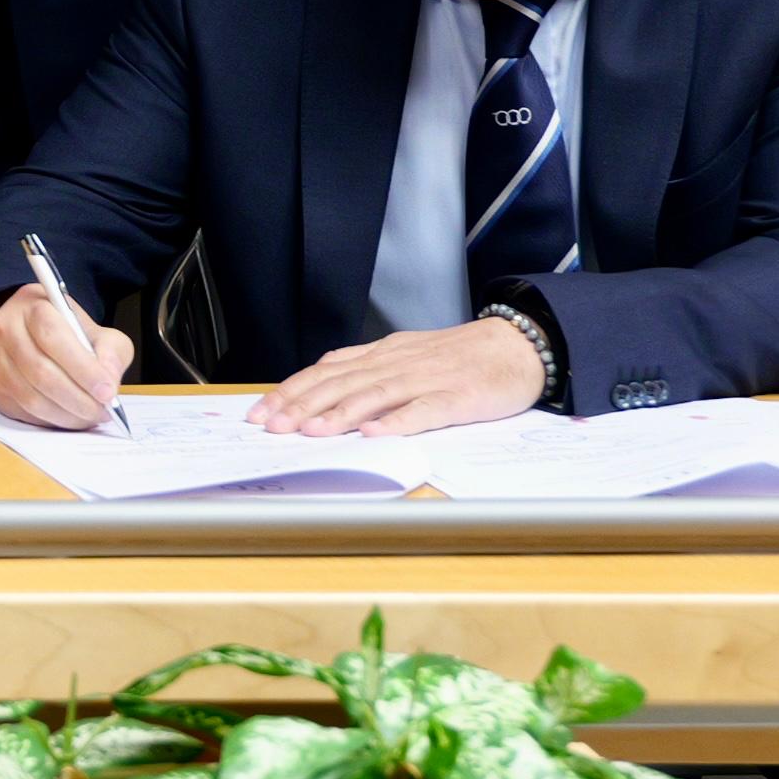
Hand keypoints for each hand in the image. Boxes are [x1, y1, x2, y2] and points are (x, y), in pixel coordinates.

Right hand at [0, 281, 133, 429]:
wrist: (24, 329)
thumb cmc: (63, 330)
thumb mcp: (93, 329)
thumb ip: (110, 351)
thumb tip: (109, 382)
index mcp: (33, 308)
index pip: (54, 337)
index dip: (83, 368)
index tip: (107, 391)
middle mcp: (7, 331)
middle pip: (41, 373)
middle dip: (78, 399)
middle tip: (103, 411)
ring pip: (31, 398)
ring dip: (66, 414)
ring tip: (90, 416)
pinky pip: (23, 412)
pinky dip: (52, 420)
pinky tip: (70, 417)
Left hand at [253, 319, 546, 435]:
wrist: (517, 344)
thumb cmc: (458, 355)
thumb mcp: (405, 353)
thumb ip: (367, 368)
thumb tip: (323, 380)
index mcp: (382, 355)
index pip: (326, 371)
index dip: (292, 390)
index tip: (261, 411)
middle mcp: (397, 363)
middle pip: (343, 383)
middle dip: (303, 405)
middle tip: (272, 426)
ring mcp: (428, 379)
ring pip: (376, 396)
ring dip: (341, 414)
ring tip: (311, 432)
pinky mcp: (458, 397)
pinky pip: (426, 410)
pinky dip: (399, 422)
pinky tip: (377, 434)